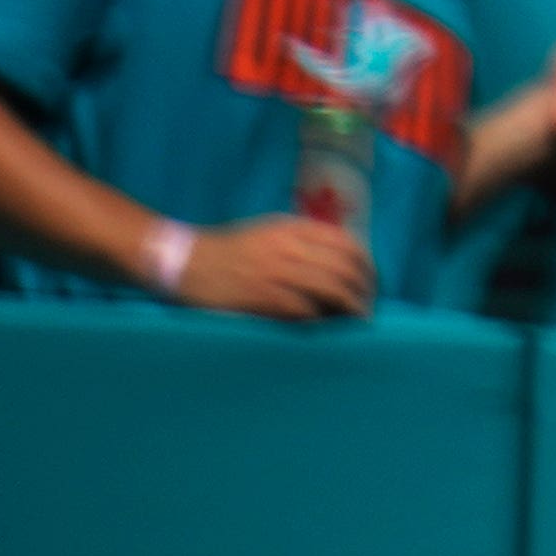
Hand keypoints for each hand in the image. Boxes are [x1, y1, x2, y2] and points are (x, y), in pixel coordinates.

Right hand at [177, 213, 374, 317]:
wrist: (183, 262)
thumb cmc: (231, 253)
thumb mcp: (269, 233)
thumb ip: (305, 242)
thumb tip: (346, 262)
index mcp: (291, 228)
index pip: (348, 244)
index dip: (368, 267)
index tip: (371, 284)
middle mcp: (287, 246)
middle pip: (347, 268)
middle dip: (366, 292)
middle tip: (369, 308)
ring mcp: (275, 271)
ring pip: (334, 289)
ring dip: (353, 308)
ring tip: (358, 321)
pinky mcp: (264, 296)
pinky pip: (309, 310)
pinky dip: (324, 320)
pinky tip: (328, 328)